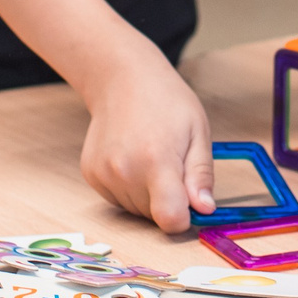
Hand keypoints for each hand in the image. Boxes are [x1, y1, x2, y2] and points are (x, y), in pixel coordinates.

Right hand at [81, 60, 213, 231]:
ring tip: (151, 158)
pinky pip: (118, 199)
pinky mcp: (91, 174)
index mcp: (157, 160)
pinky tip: (133, 159)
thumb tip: (205, 209)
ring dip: (148, 196)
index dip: (184, 219)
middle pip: (154, 216)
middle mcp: (125, 171)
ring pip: (136, 210)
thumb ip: (201, 175)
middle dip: (168, 201)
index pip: (169, 219)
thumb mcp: (198, 132)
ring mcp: (103, 173)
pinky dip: (129, 188)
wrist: (122, 78)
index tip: (190, 202)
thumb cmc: (166, 101)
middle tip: (171, 164)